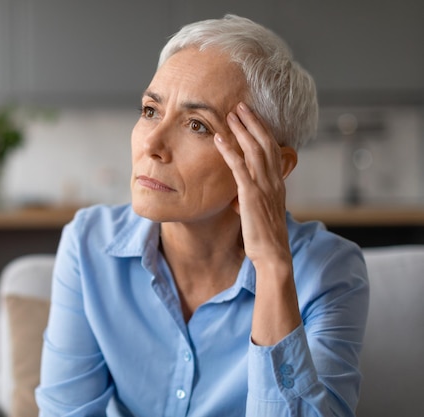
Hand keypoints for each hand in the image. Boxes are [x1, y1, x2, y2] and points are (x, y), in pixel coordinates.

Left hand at [214, 102, 293, 267]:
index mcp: (277, 182)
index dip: (261, 129)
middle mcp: (273, 180)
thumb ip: (252, 198)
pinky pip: (239, 168)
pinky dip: (229, 151)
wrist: (272, 254)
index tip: (251, 115)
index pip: (271, 148)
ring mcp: (264, 186)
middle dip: (253, 122)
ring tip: (231, 113)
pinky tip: (219, 139)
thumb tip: (238, 197)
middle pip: (265, 142)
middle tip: (241, 105)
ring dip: (242, 130)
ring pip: (254, 150)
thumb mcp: (260, 211)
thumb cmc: (265, 235)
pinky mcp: (251, 195)